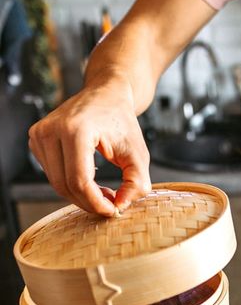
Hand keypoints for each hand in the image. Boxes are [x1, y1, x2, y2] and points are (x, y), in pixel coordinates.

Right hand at [28, 81, 150, 215]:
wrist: (106, 94)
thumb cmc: (122, 122)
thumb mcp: (139, 154)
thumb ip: (136, 183)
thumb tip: (121, 206)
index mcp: (76, 129)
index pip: (80, 181)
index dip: (96, 203)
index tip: (114, 210)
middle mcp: (52, 130)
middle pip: (65, 185)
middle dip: (89, 202)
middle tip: (111, 204)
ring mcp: (40, 134)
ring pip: (57, 183)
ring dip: (81, 196)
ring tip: (104, 191)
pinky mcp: (36, 139)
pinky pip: (52, 174)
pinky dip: (71, 184)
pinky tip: (90, 180)